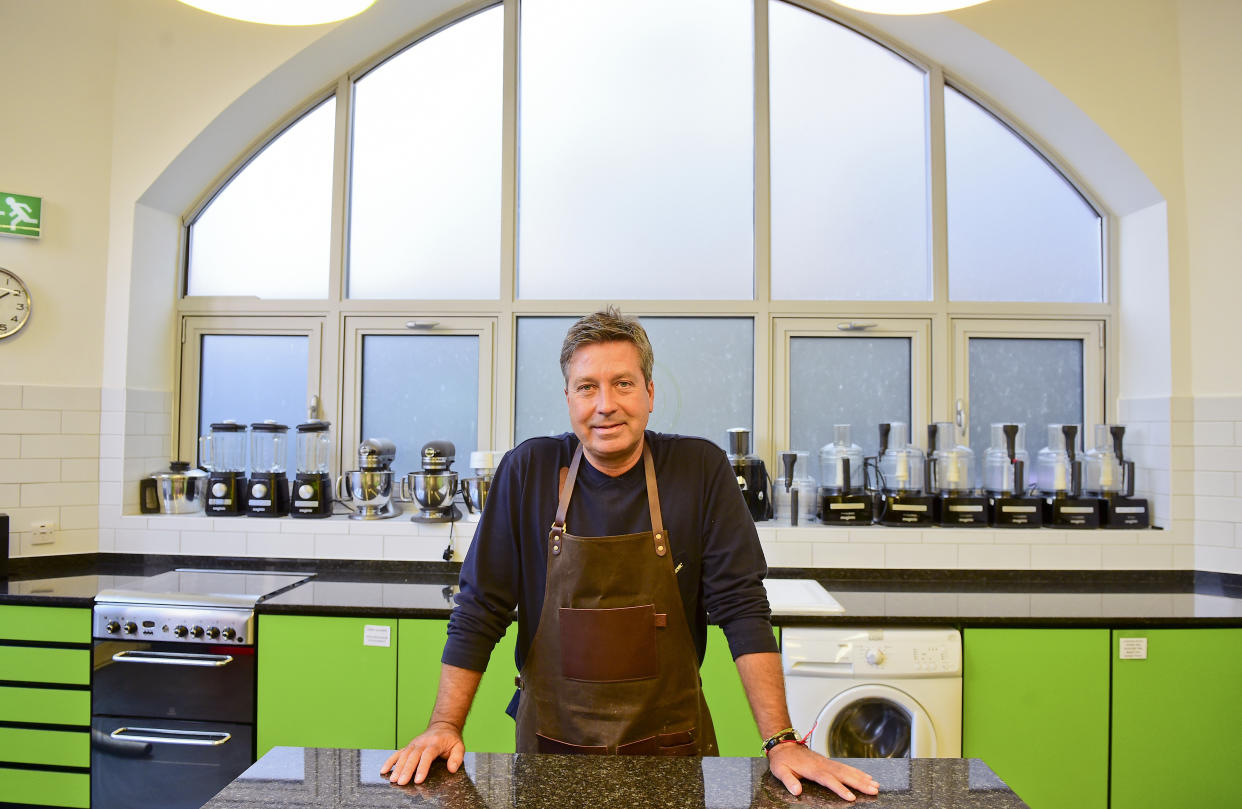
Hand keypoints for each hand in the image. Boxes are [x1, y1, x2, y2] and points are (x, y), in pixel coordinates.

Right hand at [379, 721, 464, 785]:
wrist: (443, 726)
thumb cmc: (451, 739)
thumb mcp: (459, 747)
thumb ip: (457, 758)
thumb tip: (452, 769)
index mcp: (435, 743)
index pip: (428, 755)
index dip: (422, 767)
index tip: (418, 780)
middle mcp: (422, 743)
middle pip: (413, 756)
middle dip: (407, 770)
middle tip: (401, 782)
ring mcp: (414, 744)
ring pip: (404, 755)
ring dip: (397, 767)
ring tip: (393, 780)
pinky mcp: (409, 746)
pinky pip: (398, 753)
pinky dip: (390, 761)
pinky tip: (384, 770)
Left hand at [765, 742, 879, 800]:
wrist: (784, 745)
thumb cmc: (782, 760)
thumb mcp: (780, 771)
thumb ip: (789, 781)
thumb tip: (796, 791)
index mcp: (812, 770)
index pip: (829, 780)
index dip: (840, 789)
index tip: (851, 797)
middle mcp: (823, 765)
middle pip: (844, 775)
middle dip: (860, 783)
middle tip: (874, 790)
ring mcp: (827, 763)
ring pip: (848, 770)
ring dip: (862, 778)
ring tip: (875, 785)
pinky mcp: (829, 762)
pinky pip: (846, 767)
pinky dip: (857, 772)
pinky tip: (866, 777)